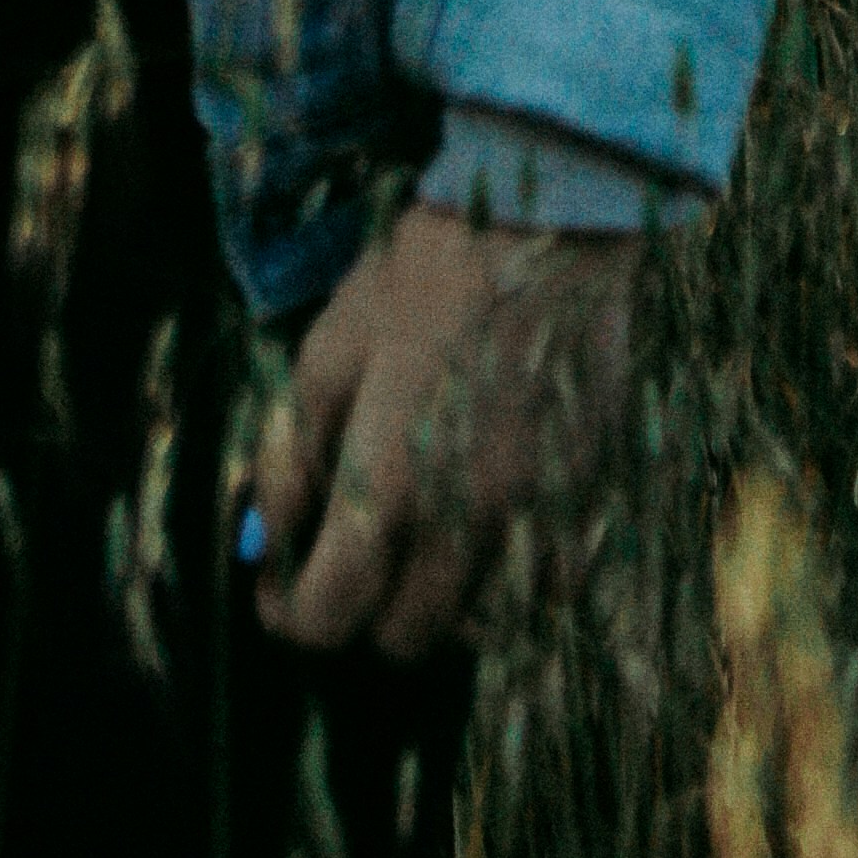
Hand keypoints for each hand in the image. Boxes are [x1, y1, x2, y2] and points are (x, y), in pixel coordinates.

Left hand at [250, 202, 638, 660]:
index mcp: (391, 483)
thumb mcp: (328, 349)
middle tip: (349, 554)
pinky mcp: (593, 500)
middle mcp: (468, 522)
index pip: (330, 614)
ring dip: (440, 600)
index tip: (277, 590)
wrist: (546, 221)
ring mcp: (540, 518)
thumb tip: (264, 538)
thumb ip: (292, 458)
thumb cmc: (423, 274)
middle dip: (363, 609)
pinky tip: (491, 523)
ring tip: (422, 535)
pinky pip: (549, 590)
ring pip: (480, 625)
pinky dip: (513, 582)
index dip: (290, 614)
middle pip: (404, 637)